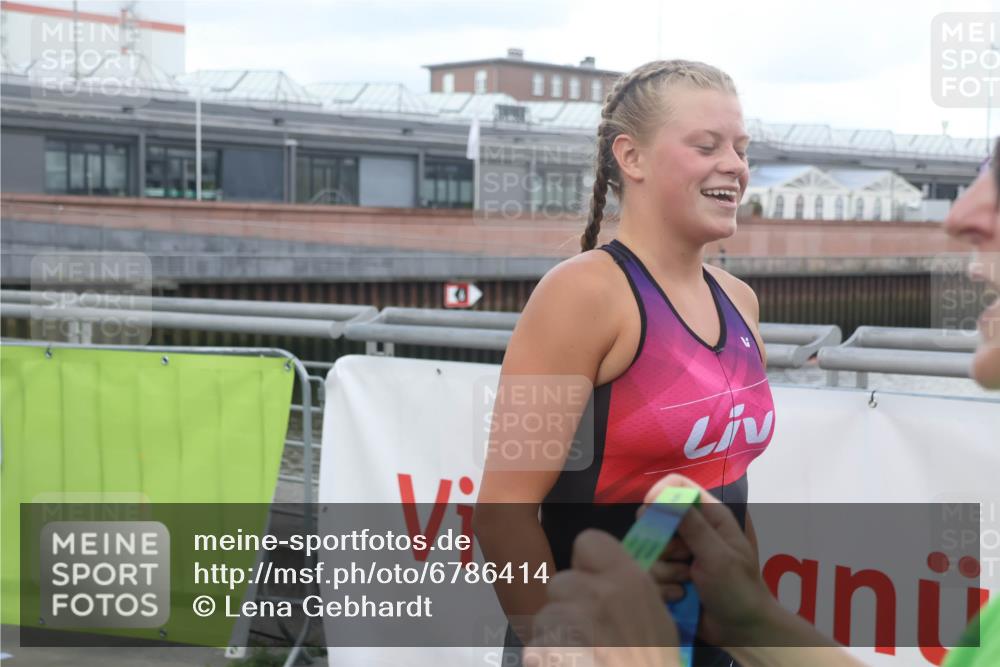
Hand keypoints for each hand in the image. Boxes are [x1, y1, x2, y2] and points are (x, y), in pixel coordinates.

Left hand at [523, 528, 680, 666]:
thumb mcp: (656, 615)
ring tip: (579, 650)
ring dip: (555, 635)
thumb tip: (602, 576)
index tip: (591, 585)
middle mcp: (603, 594)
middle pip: (560, 583)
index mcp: (631, 579)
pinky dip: (546, 656)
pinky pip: (538, 646)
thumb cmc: (654, 660)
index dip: (584, 564)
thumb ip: (626, 588)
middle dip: (566, 606)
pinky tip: (566, 661)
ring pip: (546, 616)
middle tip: (586, 630)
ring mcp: (579, 623)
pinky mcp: (559, 649)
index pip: (588, 541)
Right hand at [641, 474, 778, 648]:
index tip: (651, 515)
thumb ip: (691, 526)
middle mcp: (691, 531)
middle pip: (655, 520)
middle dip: (662, 543)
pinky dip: (663, 588)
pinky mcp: (669, 578)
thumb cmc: (738, 590)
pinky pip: (650, 574)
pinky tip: (681, 597)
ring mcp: (678, 555)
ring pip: (650, 551)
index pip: (678, 487)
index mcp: (709, 516)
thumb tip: (663, 494)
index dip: (660, 496)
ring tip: (687, 584)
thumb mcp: (717, 555)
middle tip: (681, 557)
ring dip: (666, 571)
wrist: (742, 631)